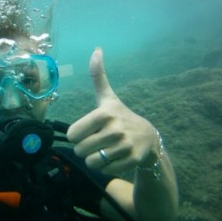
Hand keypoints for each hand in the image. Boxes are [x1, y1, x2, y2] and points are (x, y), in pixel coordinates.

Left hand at [67, 48, 159, 174]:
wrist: (148, 138)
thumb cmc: (120, 116)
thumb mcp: (108, 97)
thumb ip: (98, 76)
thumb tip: (97, 49)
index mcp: (104, 113)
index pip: (73, 134)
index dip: (77, 135)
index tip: (87, 131)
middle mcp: (114, 130)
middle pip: (80, 150)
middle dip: (85, 149)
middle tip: (97, 142)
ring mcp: (124, 147)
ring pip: (91, 162)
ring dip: (95, 159)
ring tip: (105, 150)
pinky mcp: (130, 161)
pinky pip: (104, 171)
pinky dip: (106, 167)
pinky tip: (115, 157)